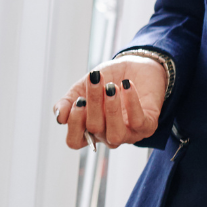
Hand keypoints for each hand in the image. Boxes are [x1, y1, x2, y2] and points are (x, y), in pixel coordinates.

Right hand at [52, 56, 166, 148]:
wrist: (136, 66)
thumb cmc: (108, 79)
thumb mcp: (82, 87)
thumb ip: (68, 101)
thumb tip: (59, 118)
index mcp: (89, 129)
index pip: (74, 141)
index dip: (74, 124)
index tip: (79, 100)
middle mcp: (107, 136)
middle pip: (94, 130)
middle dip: (93, 103)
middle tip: (96, 80)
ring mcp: (128, 134)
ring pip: (115, 134)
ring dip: (111, 110)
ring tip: (111, 87)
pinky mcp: (147, 126)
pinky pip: (138, 122)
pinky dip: (131, 103)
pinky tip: (127, 85)